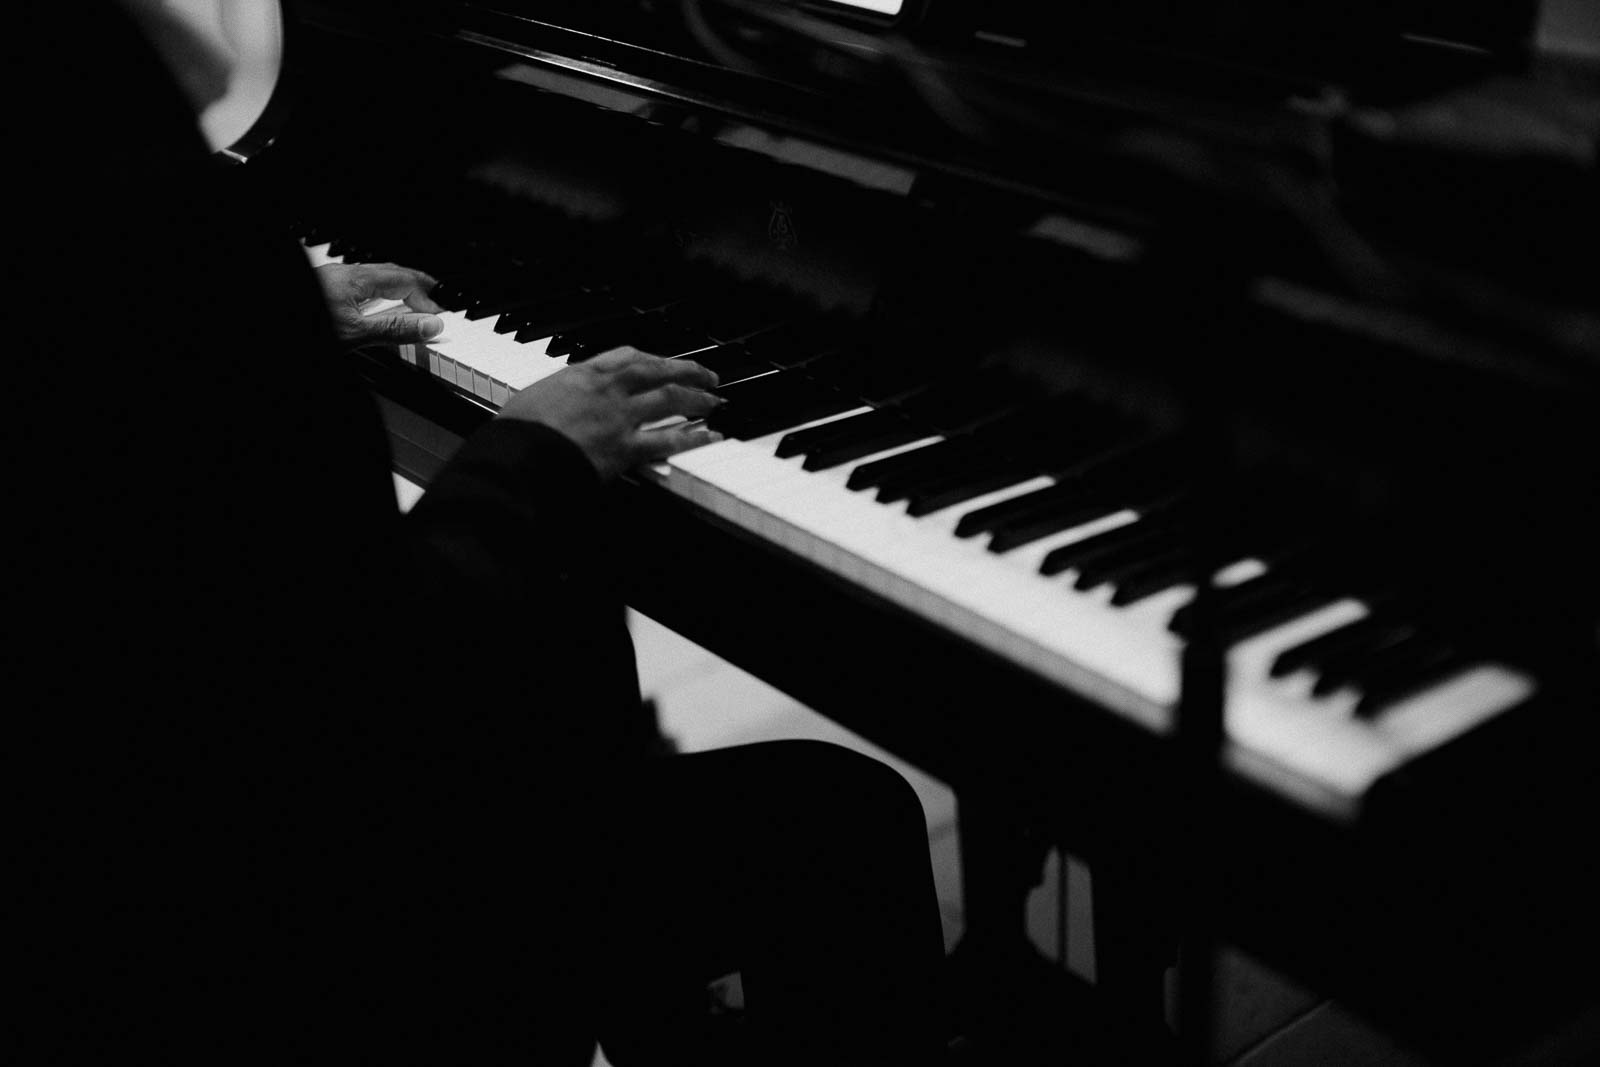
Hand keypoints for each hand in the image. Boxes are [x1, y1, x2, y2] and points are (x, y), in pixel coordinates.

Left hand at [315, 262, 444, 345]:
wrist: (266, 325)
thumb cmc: (309, 323)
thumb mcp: (354, 333)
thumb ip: (393, 329)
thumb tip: (430, 325)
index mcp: (356, 278)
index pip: (406, 280)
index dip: (429, 296)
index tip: (442, 314)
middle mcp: (344, 274)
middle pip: (392, 274)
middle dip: (418, 289)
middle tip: (435, 306)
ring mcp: (333, 281)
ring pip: (374, 281)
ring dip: (398, 292)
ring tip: (413, 308)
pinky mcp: (325, 291)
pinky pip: (359, 289)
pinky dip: (378, 298)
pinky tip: (377, 311)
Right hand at [498, 347, 723, 479]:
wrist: (516, 456)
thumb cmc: (516, 433)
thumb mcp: (532, 399)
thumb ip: (557, 397)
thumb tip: (559, 403)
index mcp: (581, 374)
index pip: (625, 356)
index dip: (651, 358)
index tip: (663, 362)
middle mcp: (605, 390)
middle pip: (656, 371)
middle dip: (686, 371)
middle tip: (707, 376)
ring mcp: (618, 417)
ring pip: (669, 399)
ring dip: (697, 399)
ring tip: (715, 402)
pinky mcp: (624, 447)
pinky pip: (668, 439)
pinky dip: (694, 438)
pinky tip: (711, 436)